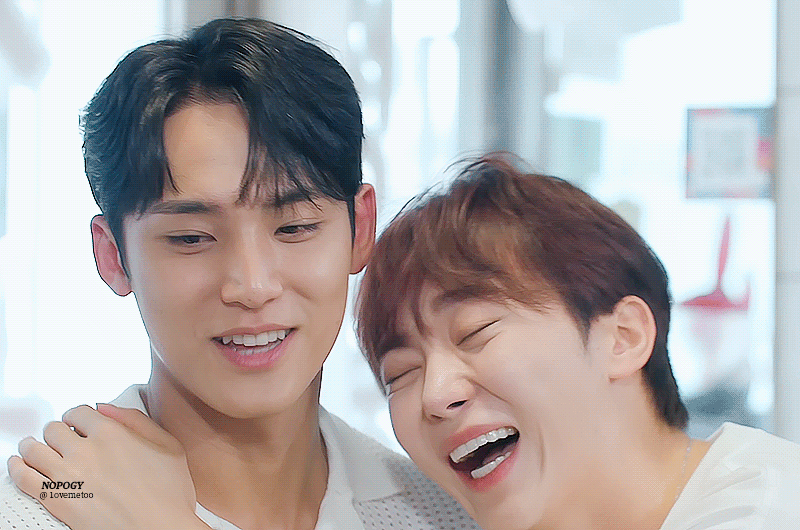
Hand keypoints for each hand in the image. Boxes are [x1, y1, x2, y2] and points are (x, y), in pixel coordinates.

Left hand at [7, 404, 209, 529]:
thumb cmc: (169, 494)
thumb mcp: (169, 446)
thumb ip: (138, 420)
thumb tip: (107, 408)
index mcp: (113, 433)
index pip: (79, 412)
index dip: (77, 416)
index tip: (77, 423)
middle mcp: (86, 450)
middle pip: (54, 429)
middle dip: (57, 431)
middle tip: (60, 439)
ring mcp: (68, 476)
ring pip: (34, 449)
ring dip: (32, 446)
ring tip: (34, 449)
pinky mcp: (57, 500)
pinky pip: (23, 478)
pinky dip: (16, 468)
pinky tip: (18, 466)